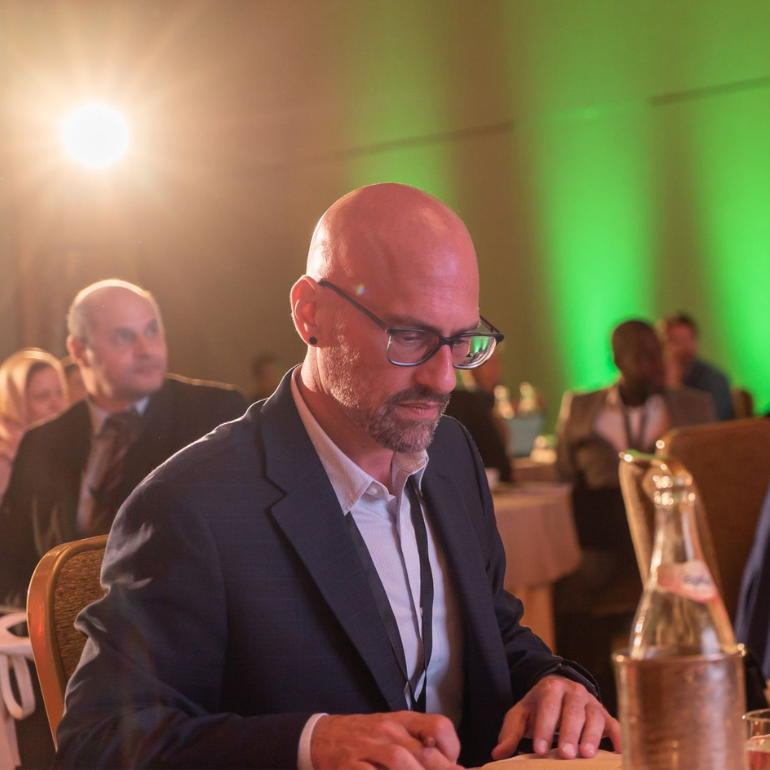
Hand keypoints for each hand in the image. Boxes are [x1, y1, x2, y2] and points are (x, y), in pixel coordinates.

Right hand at [311, 711, 461, 769]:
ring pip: (401, 761)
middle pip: (424, 751)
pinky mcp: (351, 766)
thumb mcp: (392, 730)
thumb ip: (417, 743)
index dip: (452, 749)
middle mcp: (387, 730)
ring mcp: (368, 748)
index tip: (455, 766)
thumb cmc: (364, 737)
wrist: (323, 737)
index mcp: (402, 720)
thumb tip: (451, 765)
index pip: (438, 726)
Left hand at [491, 675, 620, 760]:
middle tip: (565, 754)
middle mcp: (574, 691)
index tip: (540, 750)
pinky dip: (618, 739)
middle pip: (573, 711)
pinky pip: (614, 725)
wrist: (558, 691)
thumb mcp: (521, 714)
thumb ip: (510, 733)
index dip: (544, 728)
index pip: (548, 707)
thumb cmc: (538, 707)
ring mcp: (592, 702)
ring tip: (586, 755)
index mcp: (551, 688)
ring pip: (595, 717)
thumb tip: (498, 754)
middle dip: (569, 732)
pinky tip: (618, 754)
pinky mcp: (605, 715)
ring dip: (592, 736)